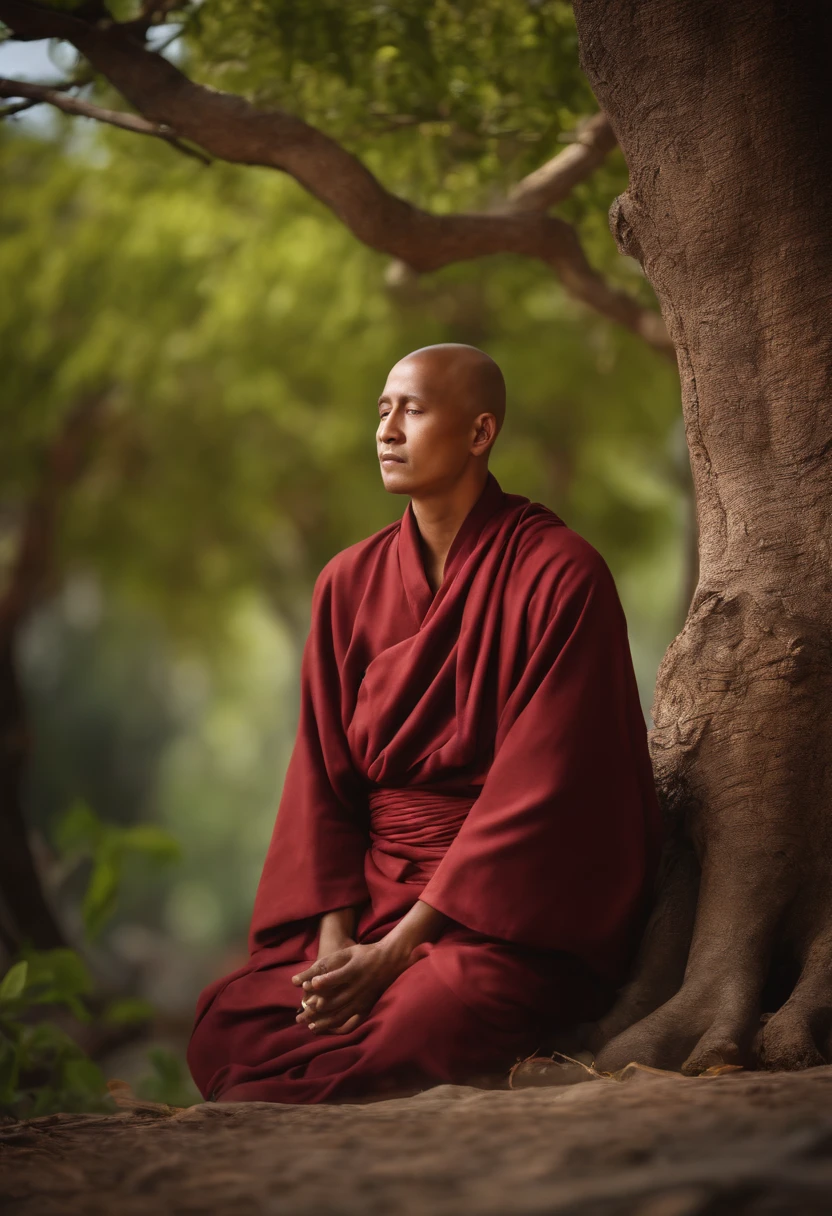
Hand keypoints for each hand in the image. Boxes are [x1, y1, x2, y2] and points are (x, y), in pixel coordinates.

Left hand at [291, 940, 411, 1034]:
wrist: (390, 960)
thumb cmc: (364, 954)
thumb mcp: (347, 952)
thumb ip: (328, 964)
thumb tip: (308, 980)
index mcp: (354, 971)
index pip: (334, 978)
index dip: (320, 983)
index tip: (308, 987)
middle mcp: (359, 988)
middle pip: (334, 1002)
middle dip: (315, 1011)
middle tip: (300, 1016)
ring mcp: (363, 1000)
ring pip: (341, 1016)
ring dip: (324, 1023)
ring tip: (310, 1026)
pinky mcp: (367, 1007)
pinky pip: (353, 1023)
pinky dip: (339, 1029)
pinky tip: (328, 1030)